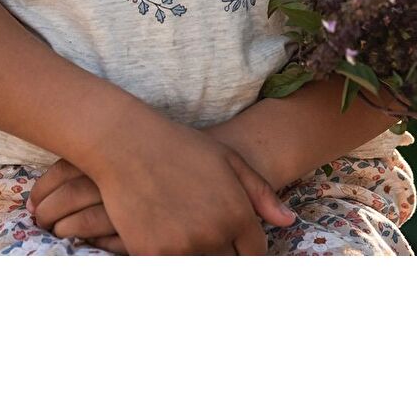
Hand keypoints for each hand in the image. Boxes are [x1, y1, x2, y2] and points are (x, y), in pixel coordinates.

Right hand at [30, 115, 296, 254]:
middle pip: (229, 267)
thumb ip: (261, 194)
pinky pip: (170, 272)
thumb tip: (289, 222)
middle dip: (225, 258)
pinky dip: (172, 264)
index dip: (247, 251)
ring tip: (189, 242)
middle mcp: (213, 235)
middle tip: (212, 245)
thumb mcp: (229, 160)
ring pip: (200, 273)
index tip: (237, 247)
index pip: (255, 254)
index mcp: (236, 214)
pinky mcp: (151, 255)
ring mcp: (181, 248)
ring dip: (199, 263)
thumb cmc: (180, 147)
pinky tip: (167, 246)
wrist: (127, 144)